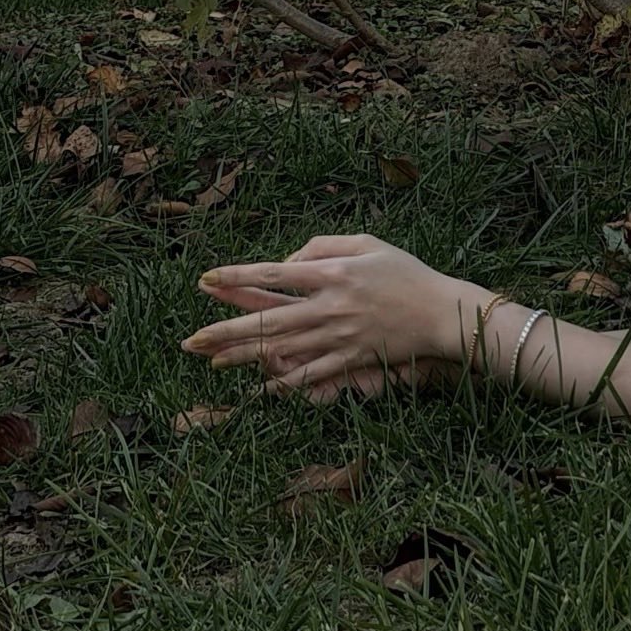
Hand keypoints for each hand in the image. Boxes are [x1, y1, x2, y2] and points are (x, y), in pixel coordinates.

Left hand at [180, 233, 462, 395]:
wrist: (439, 311)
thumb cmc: (404, 271)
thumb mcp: (367, 242)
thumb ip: (324, 245)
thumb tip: (288, 262)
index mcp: (333, 272)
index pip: (274, 274)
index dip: (238, 277)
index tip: (206, 279)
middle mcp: (330, 305)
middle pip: (268, 319)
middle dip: (226, 329)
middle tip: (191, 339)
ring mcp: (339, 335)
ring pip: (281, 349)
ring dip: (243, 357)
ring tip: (211, 362)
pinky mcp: (351, 358)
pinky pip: (311, 374)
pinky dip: (285, 383)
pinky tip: (260, 387)